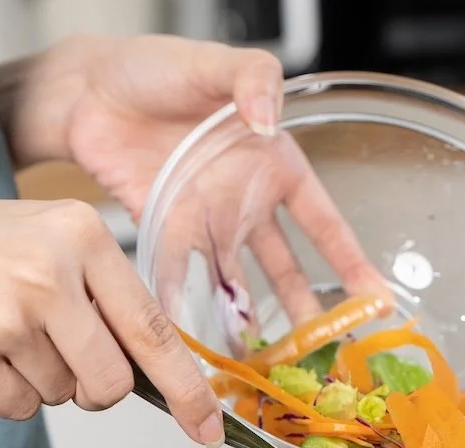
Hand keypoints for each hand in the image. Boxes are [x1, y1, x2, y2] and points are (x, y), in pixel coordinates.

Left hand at [0, 36, 389, 334]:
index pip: (324, 222)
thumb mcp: (217, 64)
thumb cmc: (157, 67)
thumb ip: (253, 80)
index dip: (351, 262)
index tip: (374, 302)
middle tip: (320, 355)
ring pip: (237, 283)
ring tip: (263, 365)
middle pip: (285, 268)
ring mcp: (204, 221)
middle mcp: (244, 201)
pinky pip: (179, 277)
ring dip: (249, 322)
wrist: (90, 88)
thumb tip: (268, 117)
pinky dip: (184, 308)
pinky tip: (192, 340)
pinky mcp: (163, 232)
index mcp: (273, 164)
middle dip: (304, 311)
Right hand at [0, 194, 222, 445]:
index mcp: (81, 234)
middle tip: (48, 354)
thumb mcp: (41, 241)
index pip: (154, 329)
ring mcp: (8, 314)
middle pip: (111, 384)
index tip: (210, 429)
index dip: (188, 389)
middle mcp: (51, 271)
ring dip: (33, 381)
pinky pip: (17, 410)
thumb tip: (157, 373)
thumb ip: (100, 295)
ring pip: (61, 398)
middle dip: (89, 389)